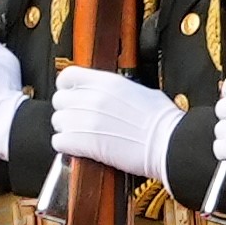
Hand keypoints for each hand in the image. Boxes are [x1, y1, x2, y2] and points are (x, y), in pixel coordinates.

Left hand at [49, 64, 183, 181]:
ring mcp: (86, 120)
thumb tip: (111, 94)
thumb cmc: (162, 122)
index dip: (67, 87)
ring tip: (81, 136)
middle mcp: (92, 98)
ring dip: (67, 129)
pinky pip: (58, 142)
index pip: (68, 76)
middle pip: (59, 100)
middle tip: (79, 120)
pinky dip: (66, 146)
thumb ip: (118, 91)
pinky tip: (79, 148)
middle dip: (68, 111)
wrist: (167, 144)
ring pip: (57, 121)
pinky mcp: (83, 143)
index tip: (72, 95)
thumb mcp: (141, 93)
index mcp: (106, 82)